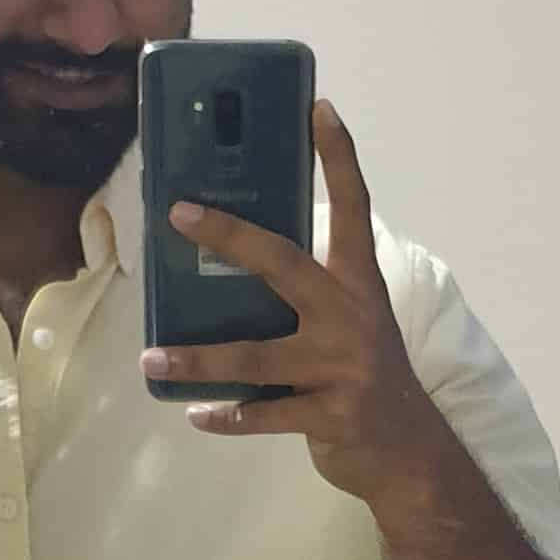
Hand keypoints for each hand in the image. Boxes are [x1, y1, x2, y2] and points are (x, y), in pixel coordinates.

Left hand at [138, 100, 451, 514]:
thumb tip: (228, 261)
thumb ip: (306, 293)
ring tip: (151, 357)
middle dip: (230, 235)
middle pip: (284, 262)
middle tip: (179, 213)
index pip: (354, 207)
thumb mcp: (349, 322)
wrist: (408, 453)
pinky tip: (197, 412)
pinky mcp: (330, 414)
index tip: (318, 107)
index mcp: (359, 283)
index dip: (337, 156)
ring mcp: (343, 367)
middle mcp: (352, 316)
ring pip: (256, 355)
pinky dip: (228, 415)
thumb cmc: (363, 377)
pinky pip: (265, 413)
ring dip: (199, 357)